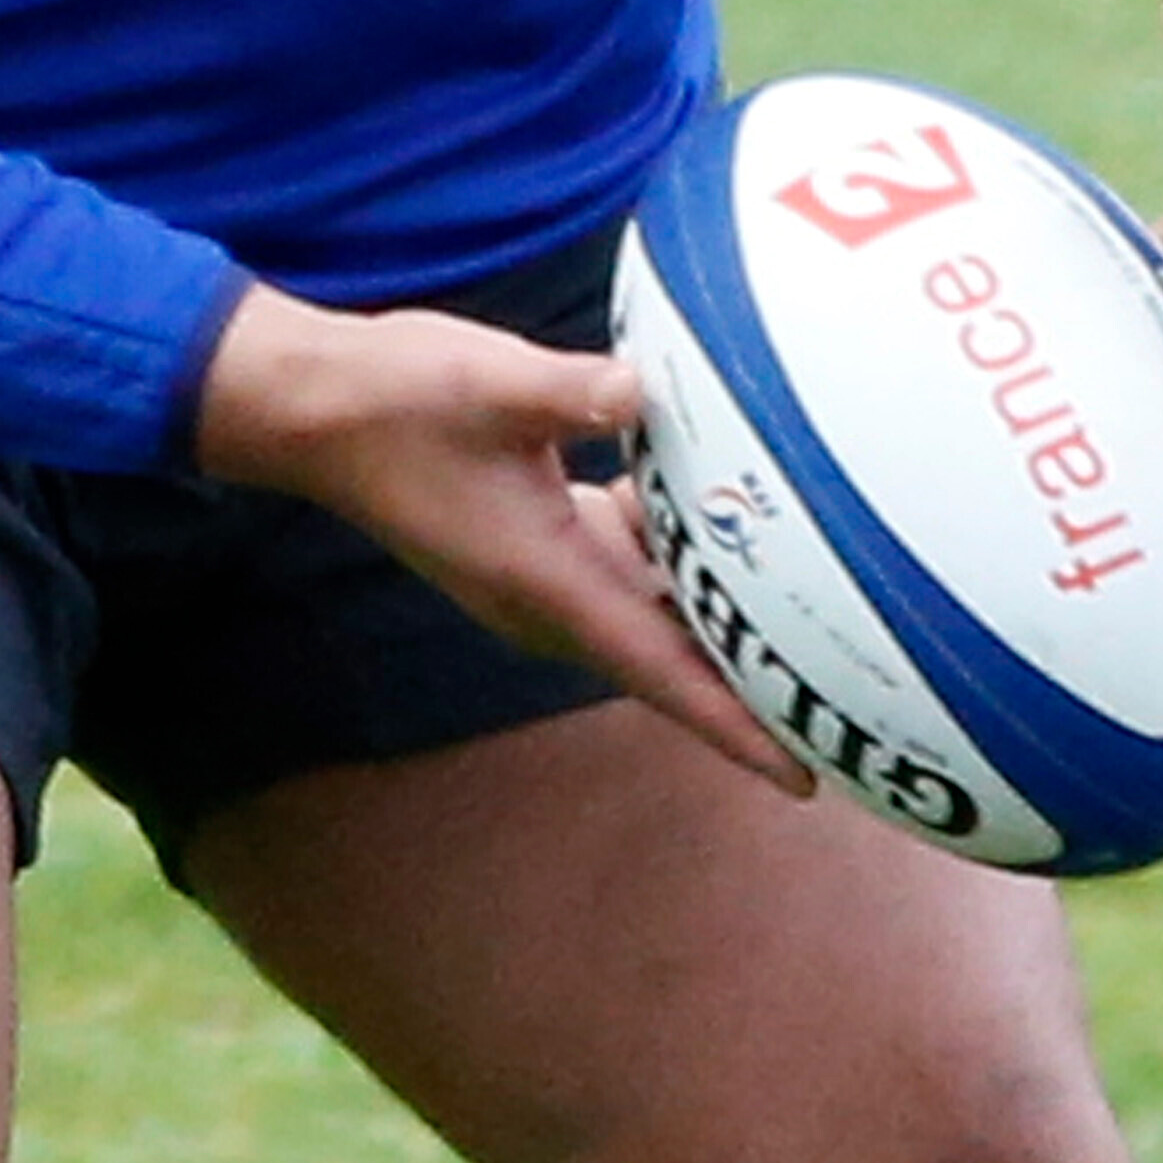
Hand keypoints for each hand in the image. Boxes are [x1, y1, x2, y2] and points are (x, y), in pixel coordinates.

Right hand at [189, 284, 813, 795]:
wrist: (311, 407)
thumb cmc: (393, 398)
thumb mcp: (488, 383)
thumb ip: (573, 390)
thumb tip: (648, 386)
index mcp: (545, 582)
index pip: (659, 675)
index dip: (734, 728)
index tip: (806, 778)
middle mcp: (548, 597)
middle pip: (671, 660)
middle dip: (752, 687)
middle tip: (850, 702)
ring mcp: (540, 571)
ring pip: (651, 610)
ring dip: (718, 615)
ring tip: (813, 616)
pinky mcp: (535, 535)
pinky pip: (626, 563)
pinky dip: (676, 553)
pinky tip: (722, 508)